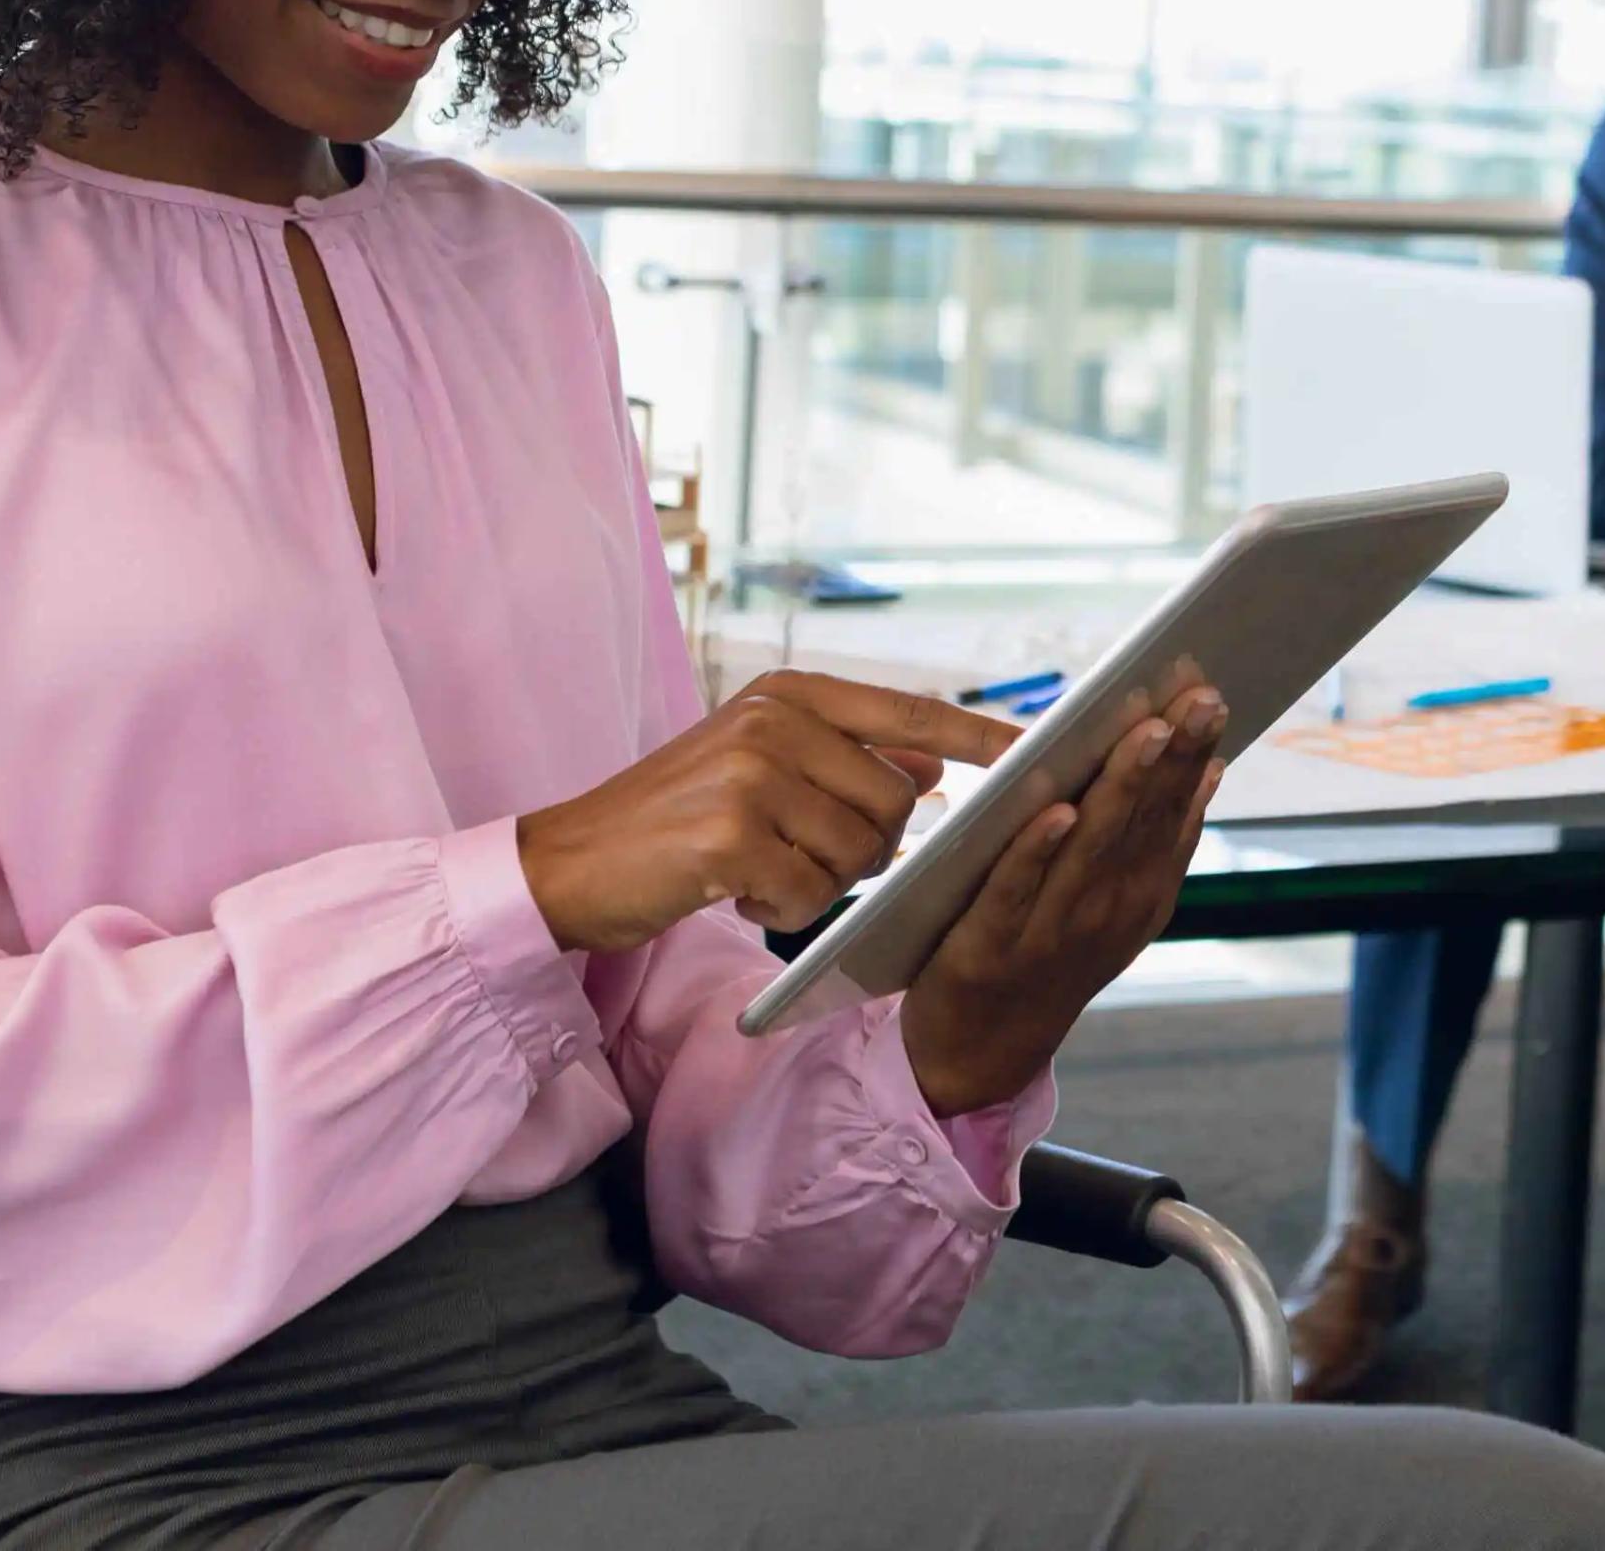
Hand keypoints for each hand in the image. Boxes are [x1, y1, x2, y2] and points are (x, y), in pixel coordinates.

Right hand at [516, 673, 1016, 953]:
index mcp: (787, 695)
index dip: (977, 737)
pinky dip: (781, 908)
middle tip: (800, 858)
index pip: (908, 713)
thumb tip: (933, 769)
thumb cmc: (671, 822)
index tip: (1036, 752)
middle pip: (893, 803)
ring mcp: (753, 774)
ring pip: (859, 852)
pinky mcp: (732, 834)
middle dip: (867, 849)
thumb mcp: (759, 769)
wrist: (569, 863)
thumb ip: (845, 761)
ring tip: (760, 872)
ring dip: (818, 883)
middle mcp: (774, 721)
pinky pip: (810, 892)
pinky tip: (736, 892)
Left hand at [897, 684, 1227, 1115]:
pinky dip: (1038, 850)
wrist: (984, 1046)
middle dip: (1170, 754)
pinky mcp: (989, 945)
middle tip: (1197, 697)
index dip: (1192, 751)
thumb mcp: (1123, 902)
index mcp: (1140, 891)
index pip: (1172, 807)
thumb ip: (1162, 839)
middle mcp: (1106, 908)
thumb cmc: (1051, 951)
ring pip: (1090, 845)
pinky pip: (1016, 889)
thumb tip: (1209, 768)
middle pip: (1142, 817)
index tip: (1210, 692)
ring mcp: (1051, 929)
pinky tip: (1059, 811)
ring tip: (1145, 730)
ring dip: (1120, 786)